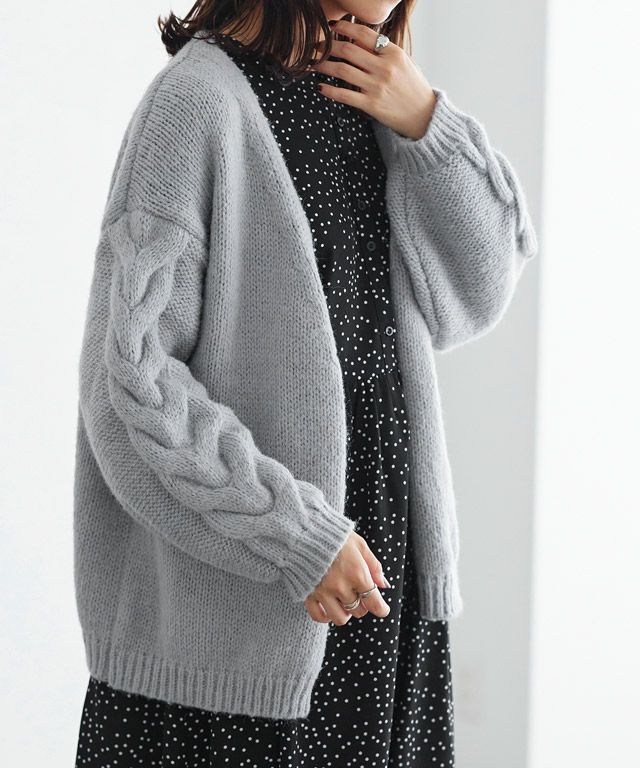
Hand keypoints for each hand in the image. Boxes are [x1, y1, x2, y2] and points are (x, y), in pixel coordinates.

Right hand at [303, 530, 390, 624]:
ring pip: (340, 618)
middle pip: (358, 611)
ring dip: (346, 613)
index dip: (381, 609)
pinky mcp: (308, 593)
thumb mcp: (360, 544)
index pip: (374, 602)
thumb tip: (384, 585)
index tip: (382, 609)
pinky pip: (319, 616)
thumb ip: (374, 566)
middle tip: (358, 593)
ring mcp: (323, 592)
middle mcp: (340, 586)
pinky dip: (326, 616)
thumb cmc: (335, 535)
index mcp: (357, 573)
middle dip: (362, 604)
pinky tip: (329, 607)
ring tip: (344, 602)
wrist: (305, 530)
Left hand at [310, 18, 437, 140]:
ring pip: (342, 70)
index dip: (344, 27)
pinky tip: (320, 87)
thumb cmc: (412, 87)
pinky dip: (329, 90)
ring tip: (313, 64)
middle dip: (327, 46)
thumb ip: (382, 51)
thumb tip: (358, 39)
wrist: (423, 116)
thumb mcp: (403, 62)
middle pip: (348, 50)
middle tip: (316, 46)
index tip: (332, 27)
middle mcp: (384, 68)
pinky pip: (344, 95)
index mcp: (393, 53)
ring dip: (323, 65)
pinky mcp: (371, 105)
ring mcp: (377, 87)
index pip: (364, 33)